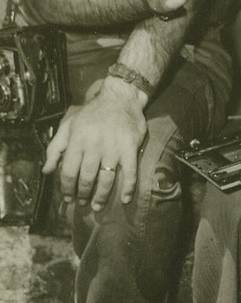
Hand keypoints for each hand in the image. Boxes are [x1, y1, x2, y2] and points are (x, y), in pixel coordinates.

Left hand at [43, 77, 146, 210]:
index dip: (66, 188)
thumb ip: (55, 147)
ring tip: (97, 205)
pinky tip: (125, 199)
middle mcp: (95, 146)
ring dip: (101, 196)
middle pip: (86, 178)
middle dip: (82, 193)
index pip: (68, 171)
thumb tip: (46, 171)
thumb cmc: (93, 112)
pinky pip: (130, 172)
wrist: (121, 97)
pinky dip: (128, 188)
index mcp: (78, 140)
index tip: (67, 197)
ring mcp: (114, 148)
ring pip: (106, 179)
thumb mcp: (69, 125)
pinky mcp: (130, 148)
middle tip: (81, 202)